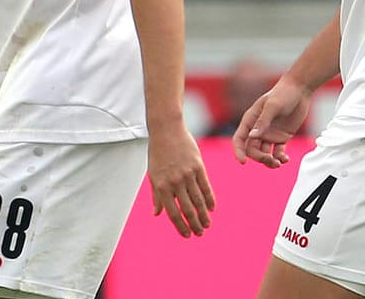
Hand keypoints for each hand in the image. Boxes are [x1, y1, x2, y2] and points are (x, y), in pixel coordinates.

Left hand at [147, 122, 215, 237]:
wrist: (166, 129)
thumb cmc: (158, 153)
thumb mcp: (152, 174)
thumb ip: (156, 195)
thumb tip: (157, 214)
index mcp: (161, 185)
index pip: (173, 212)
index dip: (181, 226)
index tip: (187, 235)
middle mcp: (174, 182)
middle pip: (187, 209)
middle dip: (194, 224)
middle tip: (200, 233)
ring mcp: (187, 174)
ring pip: (198, 200)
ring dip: (204, 216)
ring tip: (207, 225)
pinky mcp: (198, 166)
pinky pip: (206, 187)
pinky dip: (209, 200)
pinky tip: (212, 209)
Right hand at [232, 79, 309, 167]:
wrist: (299, 90)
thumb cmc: (283, 94)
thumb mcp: (273, 106)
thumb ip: (263, 121)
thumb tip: (251, 137)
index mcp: (250, 120)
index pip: (239, 139)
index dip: (238, 151)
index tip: (243, 162)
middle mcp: (258, 129)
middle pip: (252, 149)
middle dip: (259, 158)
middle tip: (271, 160)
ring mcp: (269, 134)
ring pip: (264, 153)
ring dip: (269, 161)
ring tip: (279, 163)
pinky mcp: (281, 137)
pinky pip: (278, 152)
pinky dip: (280, 158)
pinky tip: (286, 159)